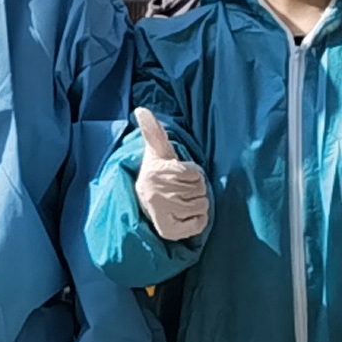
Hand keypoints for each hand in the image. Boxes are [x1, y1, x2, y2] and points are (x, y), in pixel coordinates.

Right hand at [133, 106, 209, 240]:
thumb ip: (153, 131)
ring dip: (198, 204)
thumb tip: (140, 109)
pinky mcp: (168, 231)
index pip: (194, 173)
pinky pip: (198, 225)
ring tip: (183, 202)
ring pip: (201, 206)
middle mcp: (156, 194)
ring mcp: (162, 213)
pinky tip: (185, 217)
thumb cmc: (157, 173)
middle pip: (200, 189)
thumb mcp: (157, 151)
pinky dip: (198, 222)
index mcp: (156, 172)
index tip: (181, 175)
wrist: (141, 204)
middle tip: (182, 190)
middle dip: (196, 189)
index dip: (193, 173)